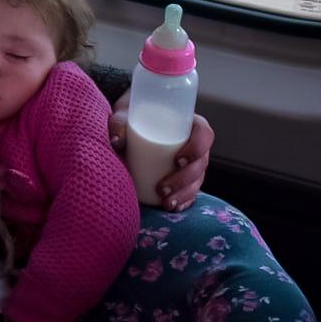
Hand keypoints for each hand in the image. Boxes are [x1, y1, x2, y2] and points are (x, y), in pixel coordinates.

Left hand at [110, 94, 213, 210]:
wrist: (128, 124)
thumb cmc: (130, 114)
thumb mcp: (124, 113)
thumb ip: (119, 123)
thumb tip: (116, 142)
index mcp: (187, 123)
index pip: (204, 134)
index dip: (197, 148)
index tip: (178, 160)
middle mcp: (194, 144)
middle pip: (201, 163)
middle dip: (185, 180)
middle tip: (162, 188)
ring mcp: (191, 162)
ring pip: (197, 180)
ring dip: (184, 194)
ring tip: (165, 203)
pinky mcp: (183, 177)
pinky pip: (190, 191)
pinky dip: (183, 201)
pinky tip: (173, 208)